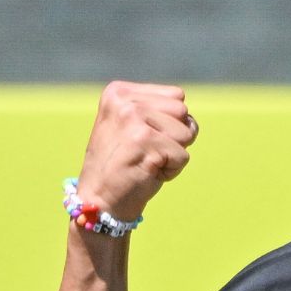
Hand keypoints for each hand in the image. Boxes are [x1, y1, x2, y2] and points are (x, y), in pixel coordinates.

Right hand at [75, 81, 198, 221]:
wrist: (100, 199)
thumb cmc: (123, 165)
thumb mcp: (132, 126)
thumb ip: (157, 111)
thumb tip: (190, 119)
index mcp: (119, 91)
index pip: (176, 96)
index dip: (169, 123)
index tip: (143, 138)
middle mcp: (124, 101)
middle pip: (183, 112)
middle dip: (174, 137)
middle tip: (146, 151)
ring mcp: (133, 119)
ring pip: (186, 133)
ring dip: (173, 154)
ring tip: (146, 161)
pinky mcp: (145, 142)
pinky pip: (183, 156)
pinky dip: (171, 170)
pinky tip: (148, 172)